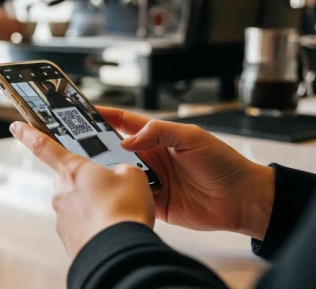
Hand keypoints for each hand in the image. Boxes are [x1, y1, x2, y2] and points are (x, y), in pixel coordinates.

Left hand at [9, 122, 154, 256]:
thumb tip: (117, 176)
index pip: (42, 145)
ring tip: (117, 213)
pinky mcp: (67, 239)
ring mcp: (62, 217)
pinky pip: (81, 225)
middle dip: (88, 182)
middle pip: (71, 179)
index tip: (16, 127)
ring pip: (77, 204)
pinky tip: (111, 229)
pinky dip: (94, 225)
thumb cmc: (124, 210)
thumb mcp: (133, 175)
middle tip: (112, 189)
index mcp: (73, 169)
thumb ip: (121, 169)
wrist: (120, 252)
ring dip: (94, 206)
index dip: (28, 133)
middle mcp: (61, 192)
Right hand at [96, 107, 274, 239]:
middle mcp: (151, 157)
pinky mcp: (155, 203)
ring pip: (119, 174)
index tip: (81, 112)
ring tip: (84, 168)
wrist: (243, 200)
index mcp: (158, 137)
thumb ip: (160, 132)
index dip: (104, 116)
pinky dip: (120, 196)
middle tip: (72, 143)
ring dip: (105, 172)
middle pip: (115, 149)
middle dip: (94, 145)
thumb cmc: (223, 163)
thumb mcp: (192, 138)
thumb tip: (128, 140)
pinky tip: (107, 193)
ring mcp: (152, 181)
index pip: (124, 122)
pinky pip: (131, 198)